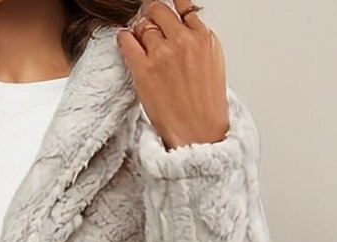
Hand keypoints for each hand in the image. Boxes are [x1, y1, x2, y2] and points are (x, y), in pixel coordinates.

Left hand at [115, 0, 229, 150]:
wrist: (199, 134)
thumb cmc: (205, 106)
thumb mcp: (212, 64)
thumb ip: (198, 40)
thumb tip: (182, 25)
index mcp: (203, 37)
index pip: (182, 6)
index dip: (171, 11)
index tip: (165, 16)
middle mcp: (184, 40)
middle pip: (159, 10)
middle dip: (152, 17)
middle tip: (149, 28)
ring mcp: (163, 53)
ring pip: (142, 24)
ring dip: (139, 32)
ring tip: (141, 46)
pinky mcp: (144, 68)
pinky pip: (126, 39)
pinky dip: (124, 38)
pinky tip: (127, 45)